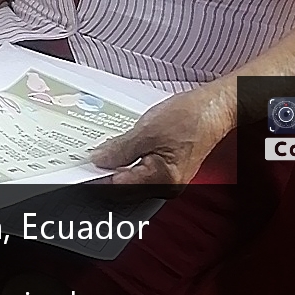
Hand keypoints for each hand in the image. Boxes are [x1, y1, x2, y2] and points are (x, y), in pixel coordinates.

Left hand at [90, 84, 232, 187]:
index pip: (119, 187)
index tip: (79, 169)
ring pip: (132, 178)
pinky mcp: (168, 167)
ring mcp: (168, 178)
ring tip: (99, 152)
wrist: (215, 106)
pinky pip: (141, 169)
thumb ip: (120, 148)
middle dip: (105, 173)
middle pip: (125, 187)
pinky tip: (117, 149)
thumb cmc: (190, 117)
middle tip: (86, 158)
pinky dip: (127, 160)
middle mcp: (166, 186)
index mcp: (162, 181)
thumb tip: (99, 161)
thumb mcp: (148, 130)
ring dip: (115, 166)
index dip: (97, 178)